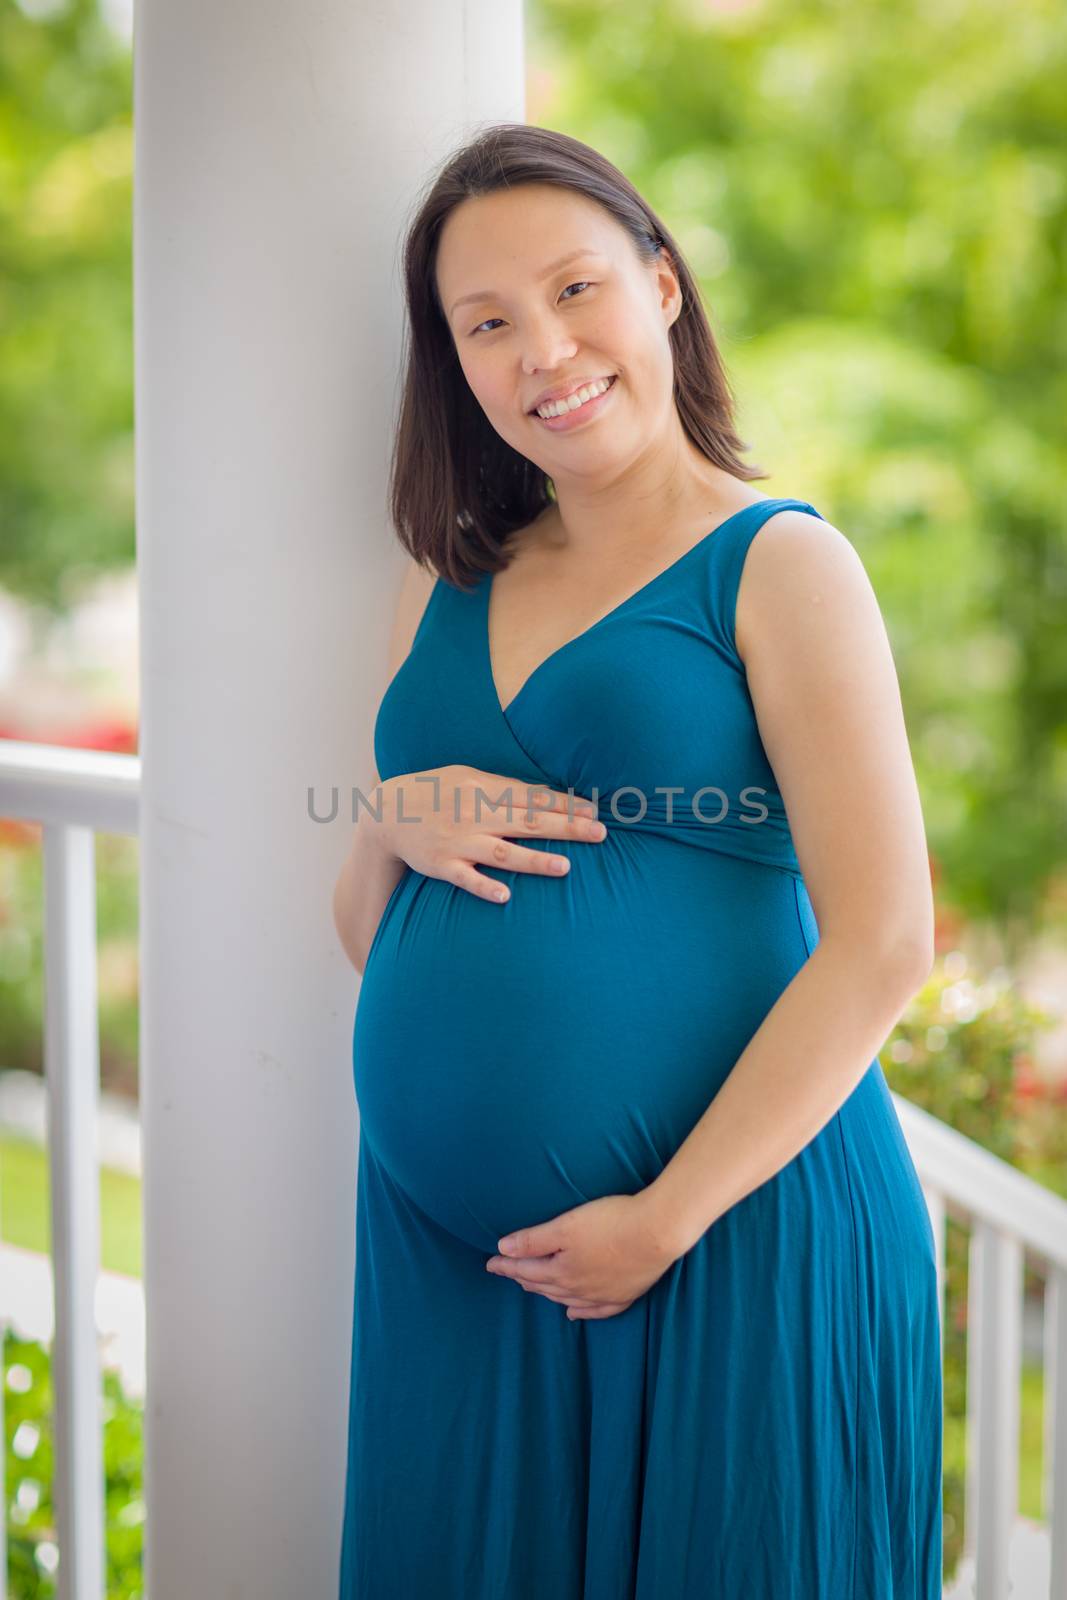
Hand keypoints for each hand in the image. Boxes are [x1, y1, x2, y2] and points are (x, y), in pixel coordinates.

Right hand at [372, 764, 607, 903]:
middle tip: (599, 834)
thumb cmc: (435, 792)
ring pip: (502, 852)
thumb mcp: (467, 776)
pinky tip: (505, 896)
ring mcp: (458, 841)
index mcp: (483, 789)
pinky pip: (465, 878)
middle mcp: (474, 814)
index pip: (532, 797)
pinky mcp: (441, 865)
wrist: (386, 813)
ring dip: (534, 860)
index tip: (594, 811)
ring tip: (565, 867)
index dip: (564, 804)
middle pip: (527, 822)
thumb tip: (544, 792)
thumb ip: (503, 786)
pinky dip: (484, 886)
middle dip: (565, 827)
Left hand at [484, 1192, 680, 1320]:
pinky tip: (573, 1313)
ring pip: (566, 1298)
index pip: (526, 1269)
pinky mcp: (625, 1294)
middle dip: (523, 1278)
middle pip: (544, 1285)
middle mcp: (578, 1288)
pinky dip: (581, 1312)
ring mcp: (602, 1295)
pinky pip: (596, 1310)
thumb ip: (534, 1239)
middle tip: (509, 1272)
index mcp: (561, 1270)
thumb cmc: (610, 1222)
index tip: (490, 1263)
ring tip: (533, 1289)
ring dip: (547, 1293)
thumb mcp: (566, 1225)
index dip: (506, 1265)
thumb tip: (503, 1249)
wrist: (657, 1233)